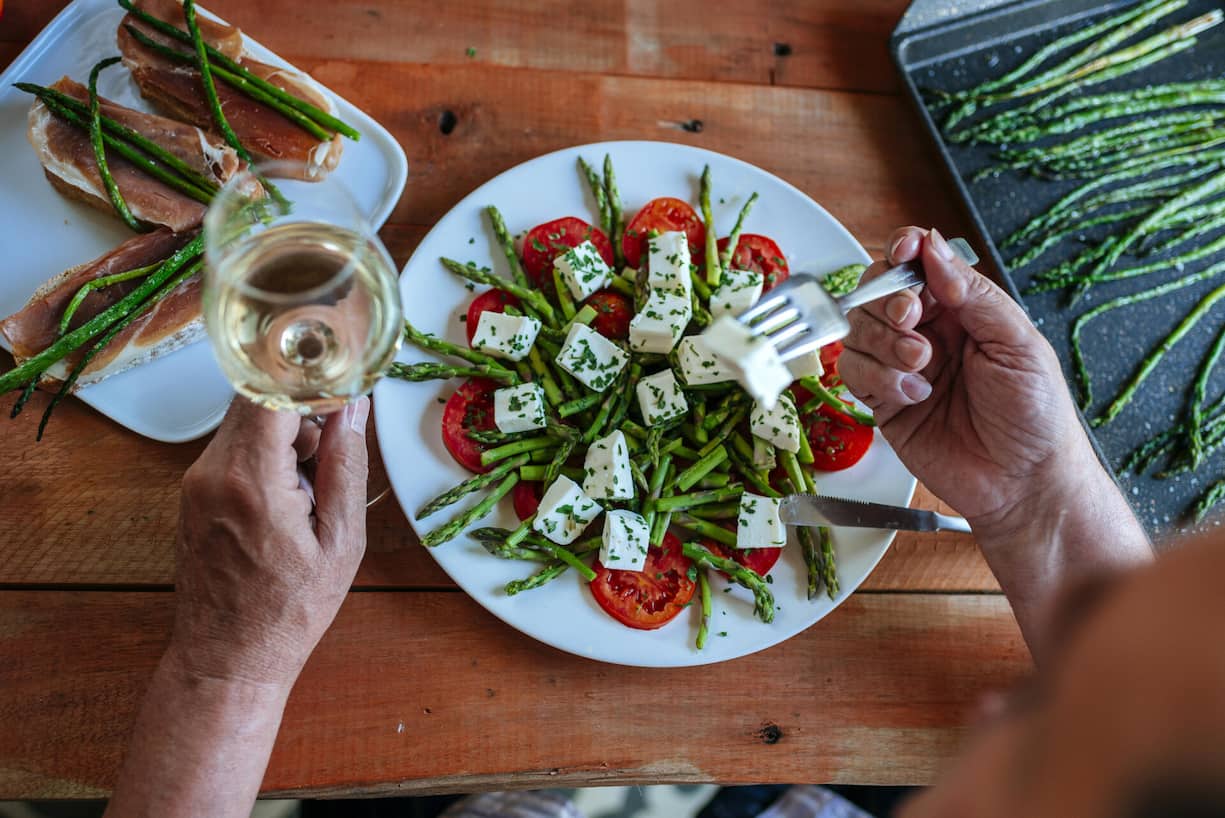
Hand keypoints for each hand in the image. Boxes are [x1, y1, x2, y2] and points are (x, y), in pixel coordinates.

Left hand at [171, 396, 369, 686]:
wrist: (226, 659)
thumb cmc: (288, 611)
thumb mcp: (342, 541)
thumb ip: (346, 466)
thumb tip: (355, 407)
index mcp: (251, 482)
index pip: (271, 388)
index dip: (309, 372)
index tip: (342, 373)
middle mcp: (212, 472)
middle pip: (258, 396)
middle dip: (303, 408)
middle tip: (332, 451)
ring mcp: (195, 481)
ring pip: (247, 419)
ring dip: (285, 434)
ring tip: (309, 490)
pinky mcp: (191, 491)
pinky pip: (233, 447)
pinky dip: (266, 455)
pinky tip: (286, 500)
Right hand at [839, 227, 1096, 539]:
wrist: (1024, 483)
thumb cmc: (1036, 417)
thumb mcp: (1018, 343)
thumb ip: (974, 294)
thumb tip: (933, 248)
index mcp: (964, 310)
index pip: (920, 265)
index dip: (903, 253)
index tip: (902, 255)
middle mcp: (929, 333)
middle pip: (877, 292)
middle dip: (888, 301)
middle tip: (912, 320)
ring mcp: (901, 366)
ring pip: (858, 330)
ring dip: (884, 343)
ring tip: (922, 366)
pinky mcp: (883, 402)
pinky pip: (853, 373)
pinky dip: (877, 378)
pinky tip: (913, 394)